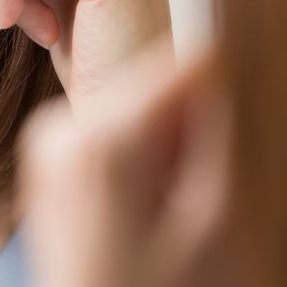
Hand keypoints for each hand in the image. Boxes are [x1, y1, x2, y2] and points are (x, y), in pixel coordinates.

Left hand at [17, 41, 229, 286]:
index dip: (227, 92)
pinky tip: (139, 211)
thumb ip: (225, 136)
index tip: (237, 138)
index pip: (189, 63)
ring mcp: (48, 137)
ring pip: (138, 104)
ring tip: (164, 213)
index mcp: (106, 138)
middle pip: (158, 82)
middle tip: (194, 198)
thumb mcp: (213, 223)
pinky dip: (138, 157)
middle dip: (192, 128)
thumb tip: (237, 68)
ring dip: (166, 145)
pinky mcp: (48, 152)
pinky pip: (112, 128)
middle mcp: (63, 123)